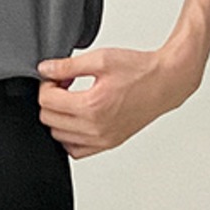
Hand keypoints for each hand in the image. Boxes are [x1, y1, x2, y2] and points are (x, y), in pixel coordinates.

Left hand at [35, 46, 202, 159]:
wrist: (165, 83)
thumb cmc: (139, 70)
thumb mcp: (100, 59)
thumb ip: (67, 66)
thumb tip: (44, 69)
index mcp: (92, 106)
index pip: (47, 102)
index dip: (46, 84)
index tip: (56, 76)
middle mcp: (96, 128)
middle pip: (49, 120)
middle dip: (51, 99)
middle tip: (64, 84)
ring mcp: (103, 140)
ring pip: (59, 137)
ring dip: (59, 117)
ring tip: (73, 98)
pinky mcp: (109, 144)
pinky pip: (76, 150)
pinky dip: (70, 136)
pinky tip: (78, 116)